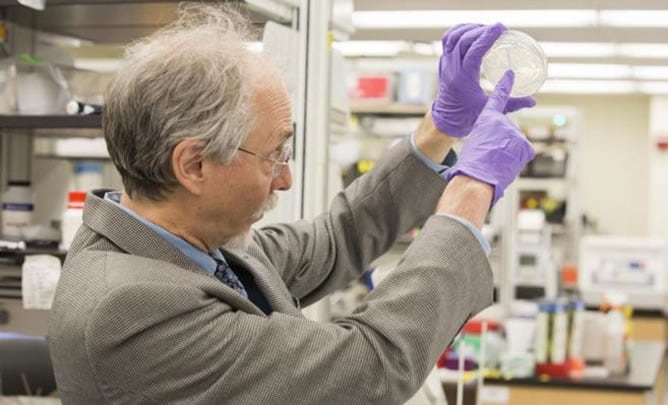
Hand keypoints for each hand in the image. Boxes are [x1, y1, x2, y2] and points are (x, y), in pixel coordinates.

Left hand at [431, 23, 535, 136]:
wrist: (445, 120)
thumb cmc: (466, 116)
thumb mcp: (489, 111)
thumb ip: (511, 105)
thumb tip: (532, 101)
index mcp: (463, 79)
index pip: (474, 51)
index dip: (487, 36)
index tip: (501, 28)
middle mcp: (452, 69)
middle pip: (463, 40)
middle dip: (481, 30)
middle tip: (498, 29)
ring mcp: (445, 64)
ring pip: (453, 37)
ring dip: (470, 28)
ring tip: (486, 28)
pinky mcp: (443, 62)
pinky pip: (448, 40)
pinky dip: (459, 31)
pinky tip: (472, 30)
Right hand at [446, 70, 534, 205]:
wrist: (476, 179)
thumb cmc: (471, 165)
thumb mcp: (475, 143)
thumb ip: (488, 136)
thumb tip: (500, 144)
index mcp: (486, 120)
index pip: (497, 99)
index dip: (504, 86)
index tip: (510, 74)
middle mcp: (503, 123)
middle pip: (508, 132)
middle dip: (503, 144)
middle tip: (491, 156)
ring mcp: (516, 134)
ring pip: (516, 144)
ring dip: (509, 154)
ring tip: (496, 162)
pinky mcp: (526, 146)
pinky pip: (523, 153)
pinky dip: (517, 160)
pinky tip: (506, 165)